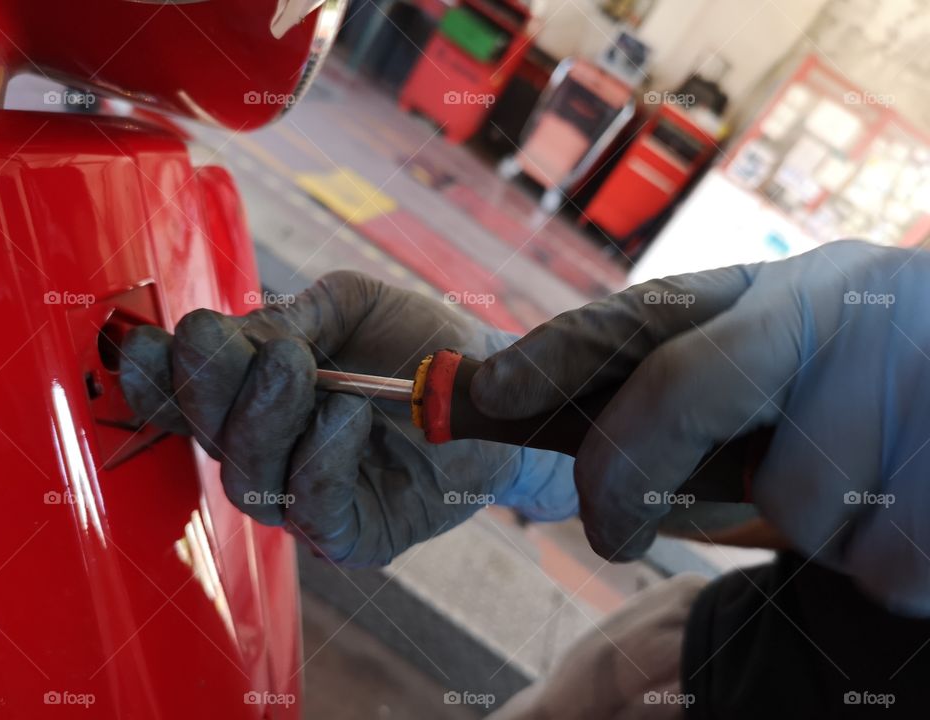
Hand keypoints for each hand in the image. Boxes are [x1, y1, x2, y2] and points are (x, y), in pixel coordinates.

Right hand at [120, 271, 574, 565]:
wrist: (495, 388)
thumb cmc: (420, 342)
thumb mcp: (355, 306)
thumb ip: (296, 315)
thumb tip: (236, 334)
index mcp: (255, 394)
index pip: (183, 396)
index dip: (155, 376)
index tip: (151, 340)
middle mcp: (269, 449)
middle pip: (208, 436)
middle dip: (211, 387)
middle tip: (242, 343)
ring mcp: (306, 497)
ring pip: (248, 478)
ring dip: (265, 418)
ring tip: (301, 367)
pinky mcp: (350, 535)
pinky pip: (313, 510)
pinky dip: (320, 459)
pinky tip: (347, 415)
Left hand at [472, 240, 929, 613]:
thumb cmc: (881, 398)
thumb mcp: (795, 372)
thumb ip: (704, 405)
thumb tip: (599, 474)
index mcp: (782, 289)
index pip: (648, 312)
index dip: (559, 353)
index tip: (490, 391)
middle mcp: (839, 308)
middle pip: (686, 392)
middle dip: (627, 472)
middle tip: (610, 532)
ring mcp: (909, 374)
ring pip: (792, 502)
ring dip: (809, 524)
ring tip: (869, 484)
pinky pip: (876, 561)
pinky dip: (881, 563)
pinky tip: (914, 512)